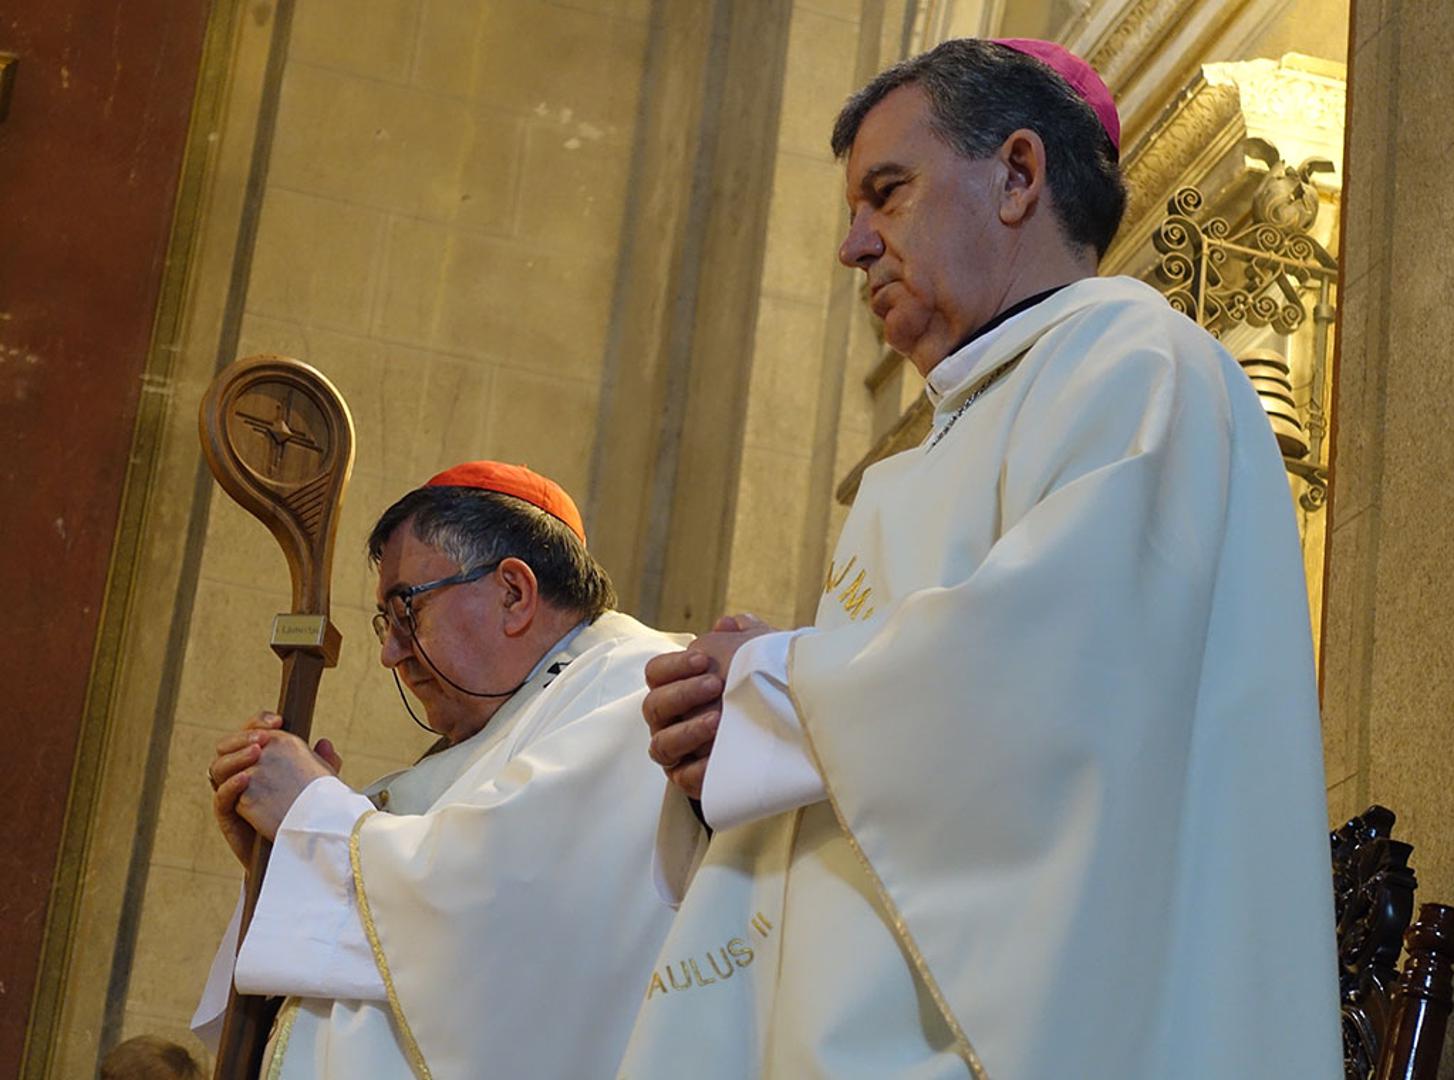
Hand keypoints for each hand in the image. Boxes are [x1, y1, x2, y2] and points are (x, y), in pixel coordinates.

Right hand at [210, 712, 342, 866]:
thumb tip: (325, 743)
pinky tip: (245, 778)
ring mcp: (233, 794)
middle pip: (229, 746)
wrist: (296, 851)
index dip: (259, 721)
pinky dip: (230, 785)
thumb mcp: (319, 786)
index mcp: (261, 760)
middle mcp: (242, 773)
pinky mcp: (229, 817)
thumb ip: (323, 764)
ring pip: (218, 767)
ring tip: (256, 751)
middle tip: (264, 737)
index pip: (252, 732)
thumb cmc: (304, 814)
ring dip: (236, 756)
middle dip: (244, 736)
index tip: (279, 719)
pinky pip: (221, 798)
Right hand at [643, 614, 773, 799]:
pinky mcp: (692, 781)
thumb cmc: (763, 690)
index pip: (655, 673)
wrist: (788, 734)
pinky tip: (718, 756)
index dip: (674, 665)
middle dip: (682, 694)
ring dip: (687, 731)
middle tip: (715, 685)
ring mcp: (678, 753)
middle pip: (653, 706)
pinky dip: (698, 769)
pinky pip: (683, 778)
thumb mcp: (758, 658)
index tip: (705, 660)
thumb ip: (743, 635)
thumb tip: (726, 624)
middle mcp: (669, 721)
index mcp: (677, 688)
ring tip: (718, 721)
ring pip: (661, 745)